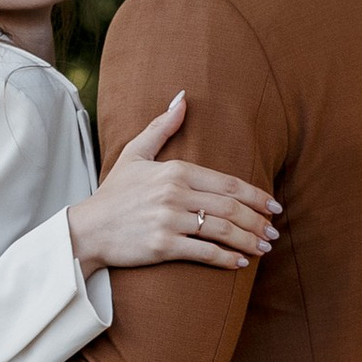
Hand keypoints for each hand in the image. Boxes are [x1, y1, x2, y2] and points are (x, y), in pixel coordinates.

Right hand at [65, 91, 281, 272]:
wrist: (87, 229)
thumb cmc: (114, 193)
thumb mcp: (135, 153)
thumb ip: (161, 127)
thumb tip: (183, 98)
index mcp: (175, 170)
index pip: (227, 183)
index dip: (256, 195)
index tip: (274, 205)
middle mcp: (175, 194)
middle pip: (230, 207)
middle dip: (258, 220)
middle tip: (273, 231)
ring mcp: (169, 220)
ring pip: (222, 230)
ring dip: (249, 240)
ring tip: (264, 247)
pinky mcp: (163, 246)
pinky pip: (205, 252)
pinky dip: (227, 259)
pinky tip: (241, 262)